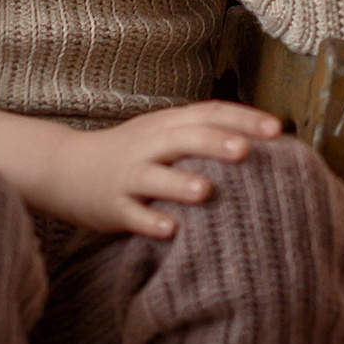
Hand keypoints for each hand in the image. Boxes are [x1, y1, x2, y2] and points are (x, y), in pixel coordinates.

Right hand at [39, 102, 285, 237]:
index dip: (243, 118)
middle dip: (215, 143)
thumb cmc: (133, 153)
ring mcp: (128, 175)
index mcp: (167, 124)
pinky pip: (131, 213)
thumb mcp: (164, 133)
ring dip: (179, 182)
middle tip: (246, 150)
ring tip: (207, 191)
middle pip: (183, 138)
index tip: (277, 129)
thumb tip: (263, 139)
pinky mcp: (111, 205)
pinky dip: (149, 221)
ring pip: (153, 175)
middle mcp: (149, 145)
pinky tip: (171, 230)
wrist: (66, 168)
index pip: (208, 113)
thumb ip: (204, 133)